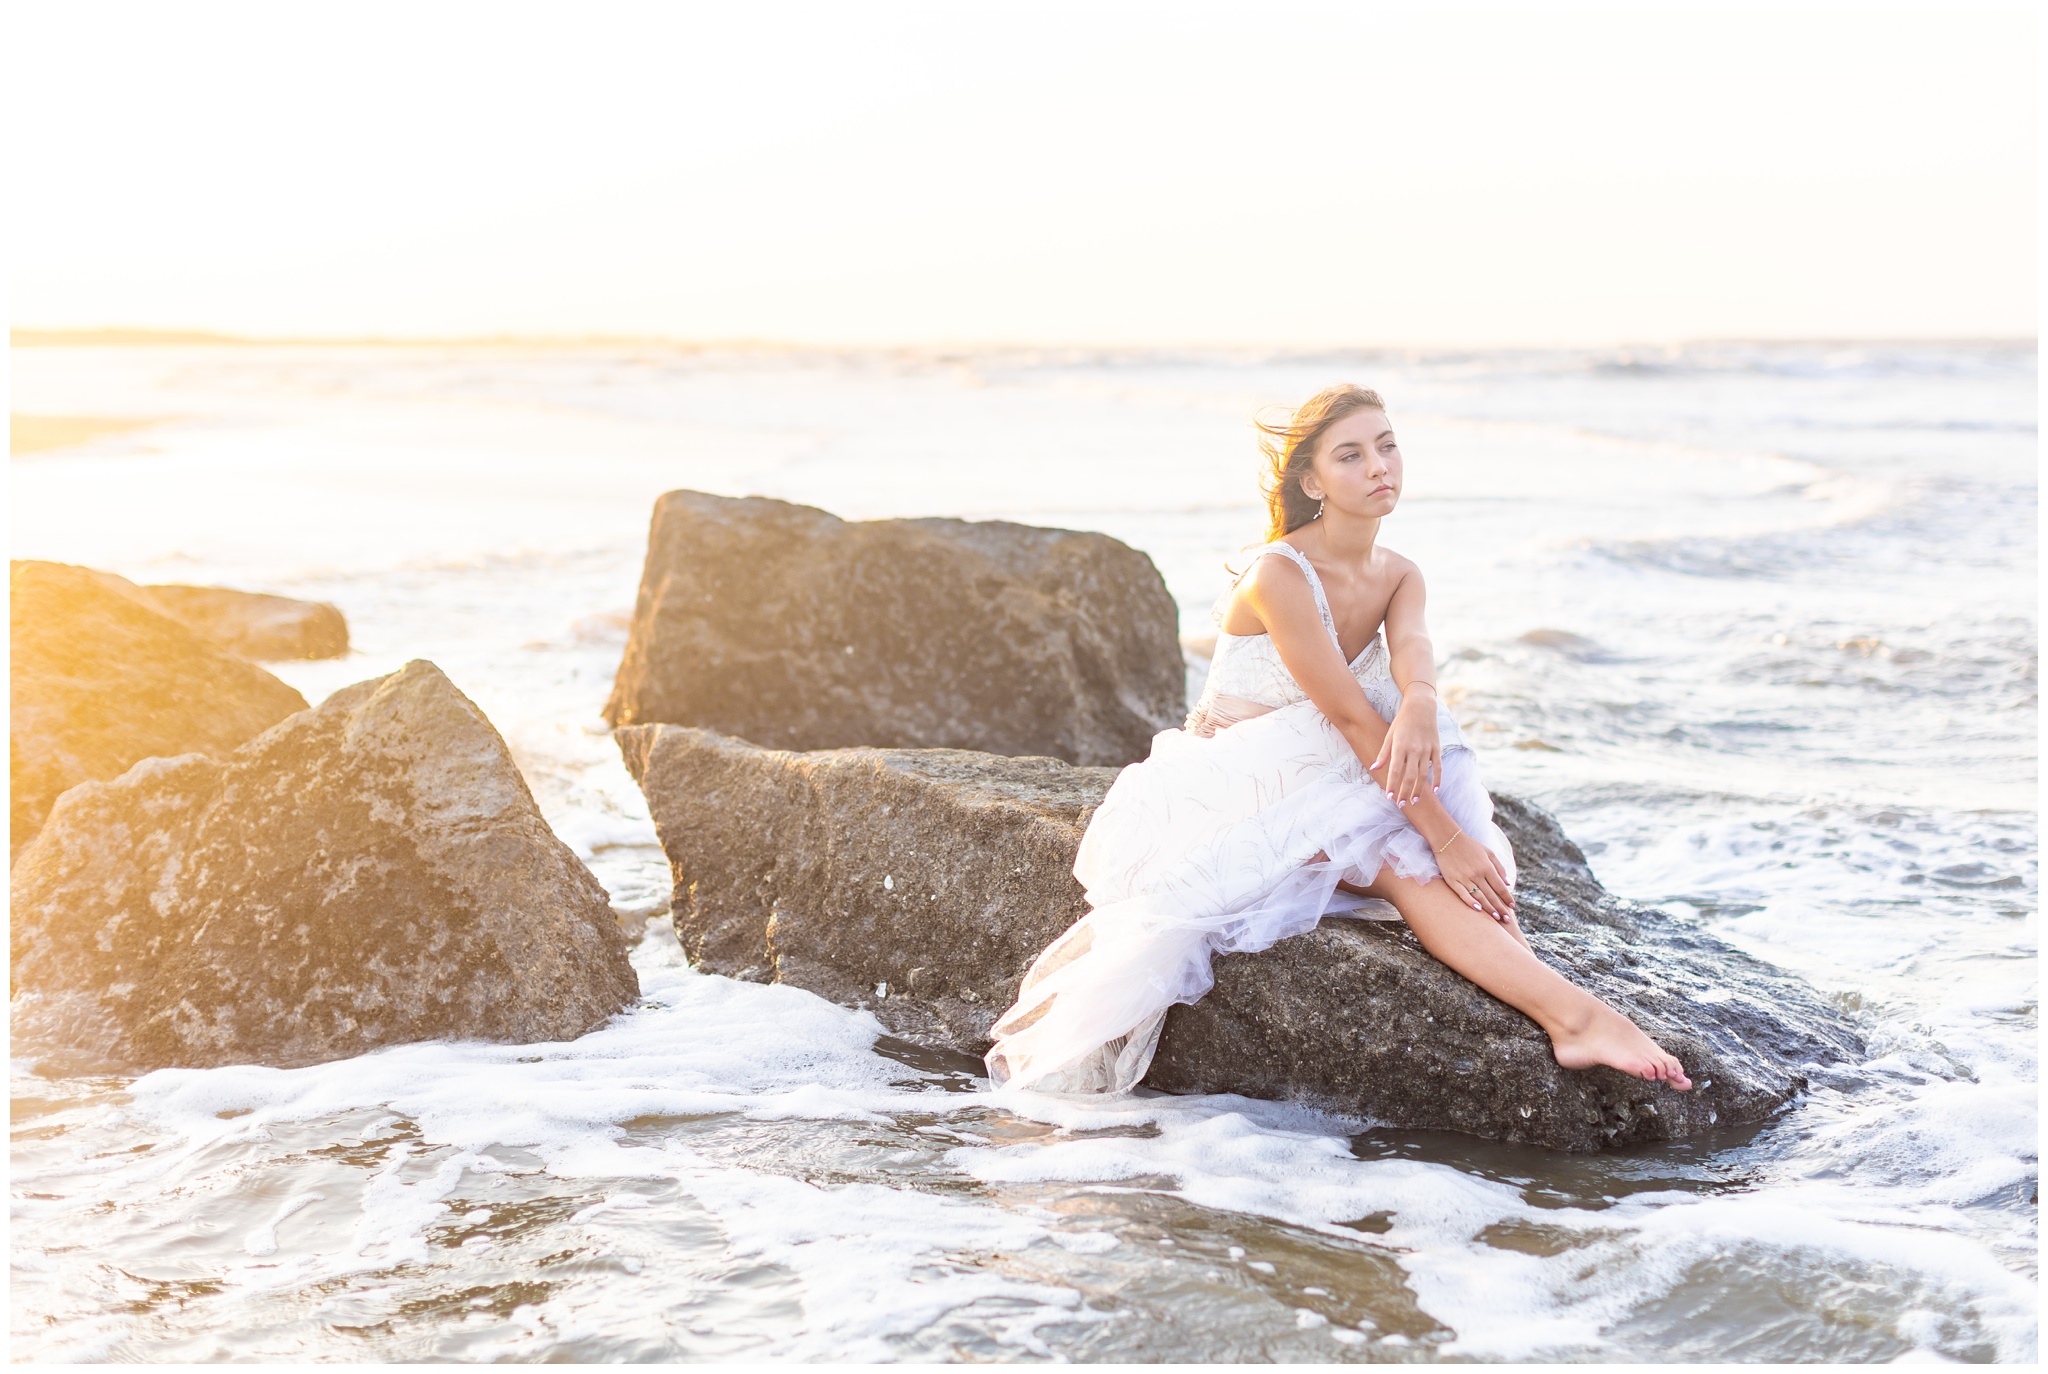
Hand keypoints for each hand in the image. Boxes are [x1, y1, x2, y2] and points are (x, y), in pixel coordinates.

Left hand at [1370, 689, 1441, 806]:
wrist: (1420, 707)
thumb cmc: (1401, 722)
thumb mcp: (1389, 735)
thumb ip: (1383, 753)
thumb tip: (1374, 768)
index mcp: (1400, 746)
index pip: (1395, 770)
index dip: (1392, 785)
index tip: (1389, 797)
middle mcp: (1414, 749)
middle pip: (1410, 776)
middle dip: (1404, 792)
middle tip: (1401, 804)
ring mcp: (1427, 750)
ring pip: (1423, 775)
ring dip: (1419, 790)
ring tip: (1414, 801)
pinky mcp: (1436, 749)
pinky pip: (1438, 767)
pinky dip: (1437, 779)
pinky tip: (1435, 790)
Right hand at [1436, 832, 1515, 919]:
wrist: (1447, 839)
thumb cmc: (1470, 845)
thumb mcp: (1488, 852)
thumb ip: (1499, 867)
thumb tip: (1508, 883)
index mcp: (1487, 867)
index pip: (1500, 887)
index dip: (1507, 898)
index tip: (1512, 906)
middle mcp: (1477, 874)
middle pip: (1491, 895)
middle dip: (1501, 908)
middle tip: (1507, 919)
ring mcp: (1464, 878)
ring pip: (1479, 897)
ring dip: (1489, 908)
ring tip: (1496, 918)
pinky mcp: (1452, 880)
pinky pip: (1463, 894)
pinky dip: (1470, 902)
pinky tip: (1477, 909)